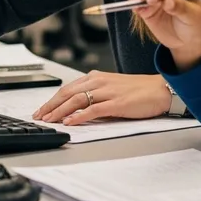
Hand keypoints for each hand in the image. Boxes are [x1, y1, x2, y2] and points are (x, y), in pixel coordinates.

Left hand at [32, 72, 171, 125]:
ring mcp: (107, 92)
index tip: (42, 109)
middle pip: (68, 93)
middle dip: (50, 106)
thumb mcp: (113, 89)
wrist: (161, 89)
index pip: (68, 88)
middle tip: (39, 117)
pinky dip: (79, 116)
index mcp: (97, 77)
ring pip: (76, 100)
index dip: (53, 99)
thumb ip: (96, 96)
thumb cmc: (140, 90)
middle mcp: (99, 82)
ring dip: (59, 111)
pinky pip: (93, 109)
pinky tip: (69, 122)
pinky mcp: (116, 103)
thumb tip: (78, 110)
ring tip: (49, 120)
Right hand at [131, 0, 200, 69]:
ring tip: (140, 2)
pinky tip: (135, 7)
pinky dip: (133, 2)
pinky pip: (136, 0)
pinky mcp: (145, 6)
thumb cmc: (195, 25)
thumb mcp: (193, 17)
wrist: (186, 41)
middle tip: (152, 0)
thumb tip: (168, 1)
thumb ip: (181, 8)